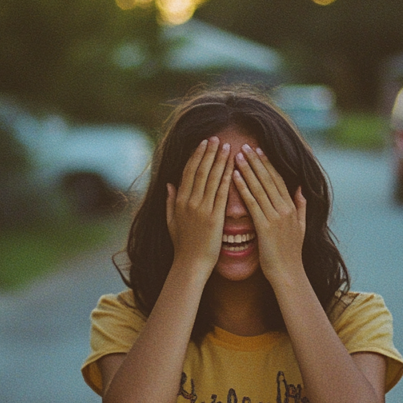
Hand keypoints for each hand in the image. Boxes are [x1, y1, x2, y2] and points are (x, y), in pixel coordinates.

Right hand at [166, 137, 233, 273]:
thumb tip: (168, 184)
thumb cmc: (183, 246)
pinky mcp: (214, 218)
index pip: (188, 172)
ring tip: (227, 146)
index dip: (196, 155)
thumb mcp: (171, 221)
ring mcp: (201, 209)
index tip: (204, 143)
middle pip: (200, 171)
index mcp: (179, 201)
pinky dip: (227, 178)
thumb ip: (169, 201)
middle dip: (209, 152)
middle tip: (216, 137)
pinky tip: (233, 167)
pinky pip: (221, 193)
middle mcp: (189, 202)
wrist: (191, 264)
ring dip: (219, 160)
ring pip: (211, 178)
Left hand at [234, 144, 306, 283]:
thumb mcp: (301, 227)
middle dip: (256, 161)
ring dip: (247, 169)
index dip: (268, 164)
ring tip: (236, 156)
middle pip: (268, 179)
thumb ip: (301, 206)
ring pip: (259, 187)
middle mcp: (285, 209)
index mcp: (292, 207)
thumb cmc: (290, 254)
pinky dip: (243, 188)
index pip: (278, 179)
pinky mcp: (265, 227)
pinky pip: (252, 203)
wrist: (288, 274)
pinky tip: (234, 176)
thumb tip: (300, 189)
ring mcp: (275, 217)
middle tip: (244, 146)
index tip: (258, 150)